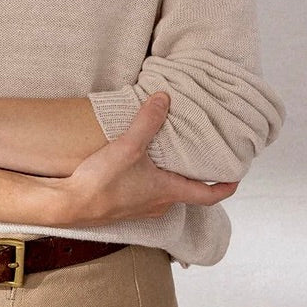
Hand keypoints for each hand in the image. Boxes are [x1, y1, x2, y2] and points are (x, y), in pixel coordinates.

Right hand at [55, 93, 238, 226]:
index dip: (225, 186)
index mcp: (168, 192)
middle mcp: (159, 204)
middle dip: (197, 176)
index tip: (236, 176)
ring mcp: (141, 207)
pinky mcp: (124, 205)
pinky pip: (147, 193)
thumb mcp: (128, 147)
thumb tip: (164, 99)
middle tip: (204, 156)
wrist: (69, 205)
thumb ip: (147, 122)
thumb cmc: (102, 183)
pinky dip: (153, 179)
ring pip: (167, 192)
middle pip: (188, 192)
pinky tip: (141, 164)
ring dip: (173, 176)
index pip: (208, 195)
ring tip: (173, 155)